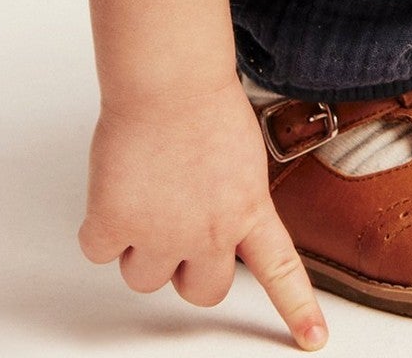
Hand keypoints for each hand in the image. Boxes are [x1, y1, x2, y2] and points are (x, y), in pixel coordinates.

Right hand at [78, 76, 327, 349]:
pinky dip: (100, 227)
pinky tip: (115, 186)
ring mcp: (161, 234)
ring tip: (144, 193)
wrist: (169, 80)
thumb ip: (230, 197)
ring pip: (142, 278)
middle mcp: (208, 233)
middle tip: (175, 228)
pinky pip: (99, 250)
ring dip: (138, 248)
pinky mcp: (116, 226)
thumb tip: (208, 218)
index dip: (297, 309)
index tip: (313, 339)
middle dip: (185, 269)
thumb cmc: (202, 101)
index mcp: (247, 209)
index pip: (281, 271)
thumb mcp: (240, 156)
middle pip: (200, 292)